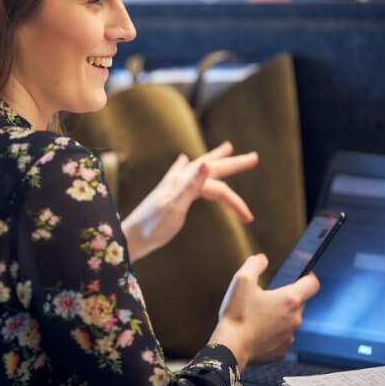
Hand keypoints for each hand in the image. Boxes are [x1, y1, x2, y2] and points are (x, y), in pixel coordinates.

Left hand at [122, 141, 257, 261]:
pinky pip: (183, 173)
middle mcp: (179, 179)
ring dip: (215, 159)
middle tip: (254, 157)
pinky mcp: (167, 192)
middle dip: (233, 163)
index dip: (235, 202)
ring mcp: (172, 184)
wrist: (130, 237)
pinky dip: (189, 166)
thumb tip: (207, 163)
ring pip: (200, 167)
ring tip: (227, 148)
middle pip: (212, 167)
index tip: (249, 219)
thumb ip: (190, 185)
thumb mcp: (174, 208)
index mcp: (183, 182)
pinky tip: (183, 160)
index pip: (218, 188)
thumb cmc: (152, 227)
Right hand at [210, 253, 319, 369]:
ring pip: (290, 320)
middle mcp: (294, 319)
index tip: (302, 275)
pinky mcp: (281, 350)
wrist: (231, 347)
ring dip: (279, 316)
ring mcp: (289, 336)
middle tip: (267, 296)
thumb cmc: (237, 315)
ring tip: (259, 315)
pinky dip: (273, 332)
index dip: (308, 277)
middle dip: (286, 298)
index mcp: (289, 300)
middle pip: (299, 302)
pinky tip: (257, 329)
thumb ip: (254, 265)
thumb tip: (261, 259)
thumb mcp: (242, 281)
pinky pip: (282, 336)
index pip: (313, 284)